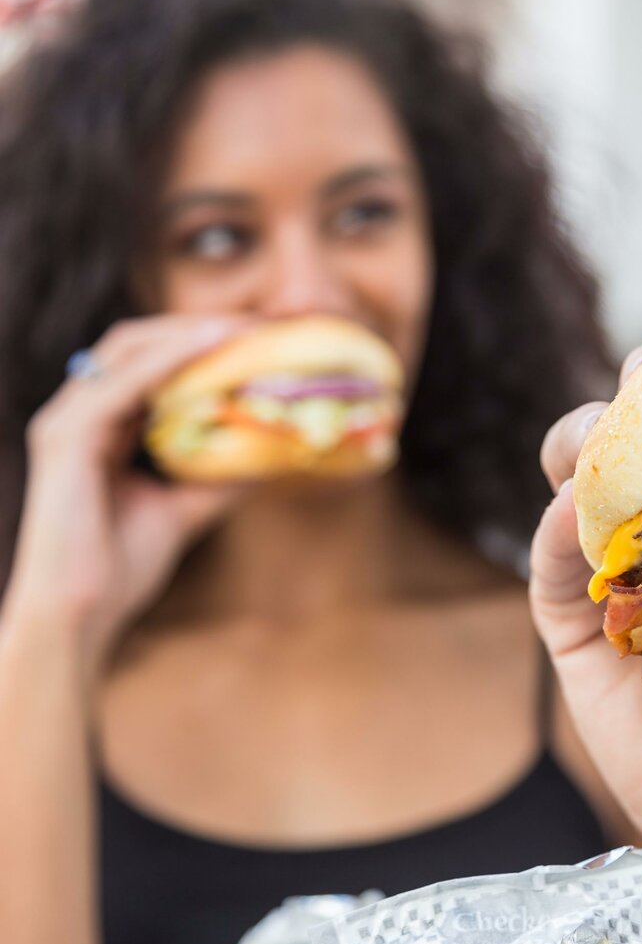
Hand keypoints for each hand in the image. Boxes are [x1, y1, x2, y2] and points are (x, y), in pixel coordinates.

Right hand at [1, 315, 252, 676]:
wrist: (81, 617)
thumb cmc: (122, 565)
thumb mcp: (187, 509)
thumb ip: (221, 476)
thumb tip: (274, 452)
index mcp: (103, 426)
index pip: (151, 364)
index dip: (201, 344)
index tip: (260, 340)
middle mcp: (80, 414)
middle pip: (139, 344)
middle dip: (199, 328)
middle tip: (260, 326)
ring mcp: (67, 421)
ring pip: (131, 352)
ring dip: (191, 334)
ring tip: (246, 329)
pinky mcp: (66, 438)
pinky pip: (125, 384)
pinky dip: (171, 360)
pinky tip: (213, 348)